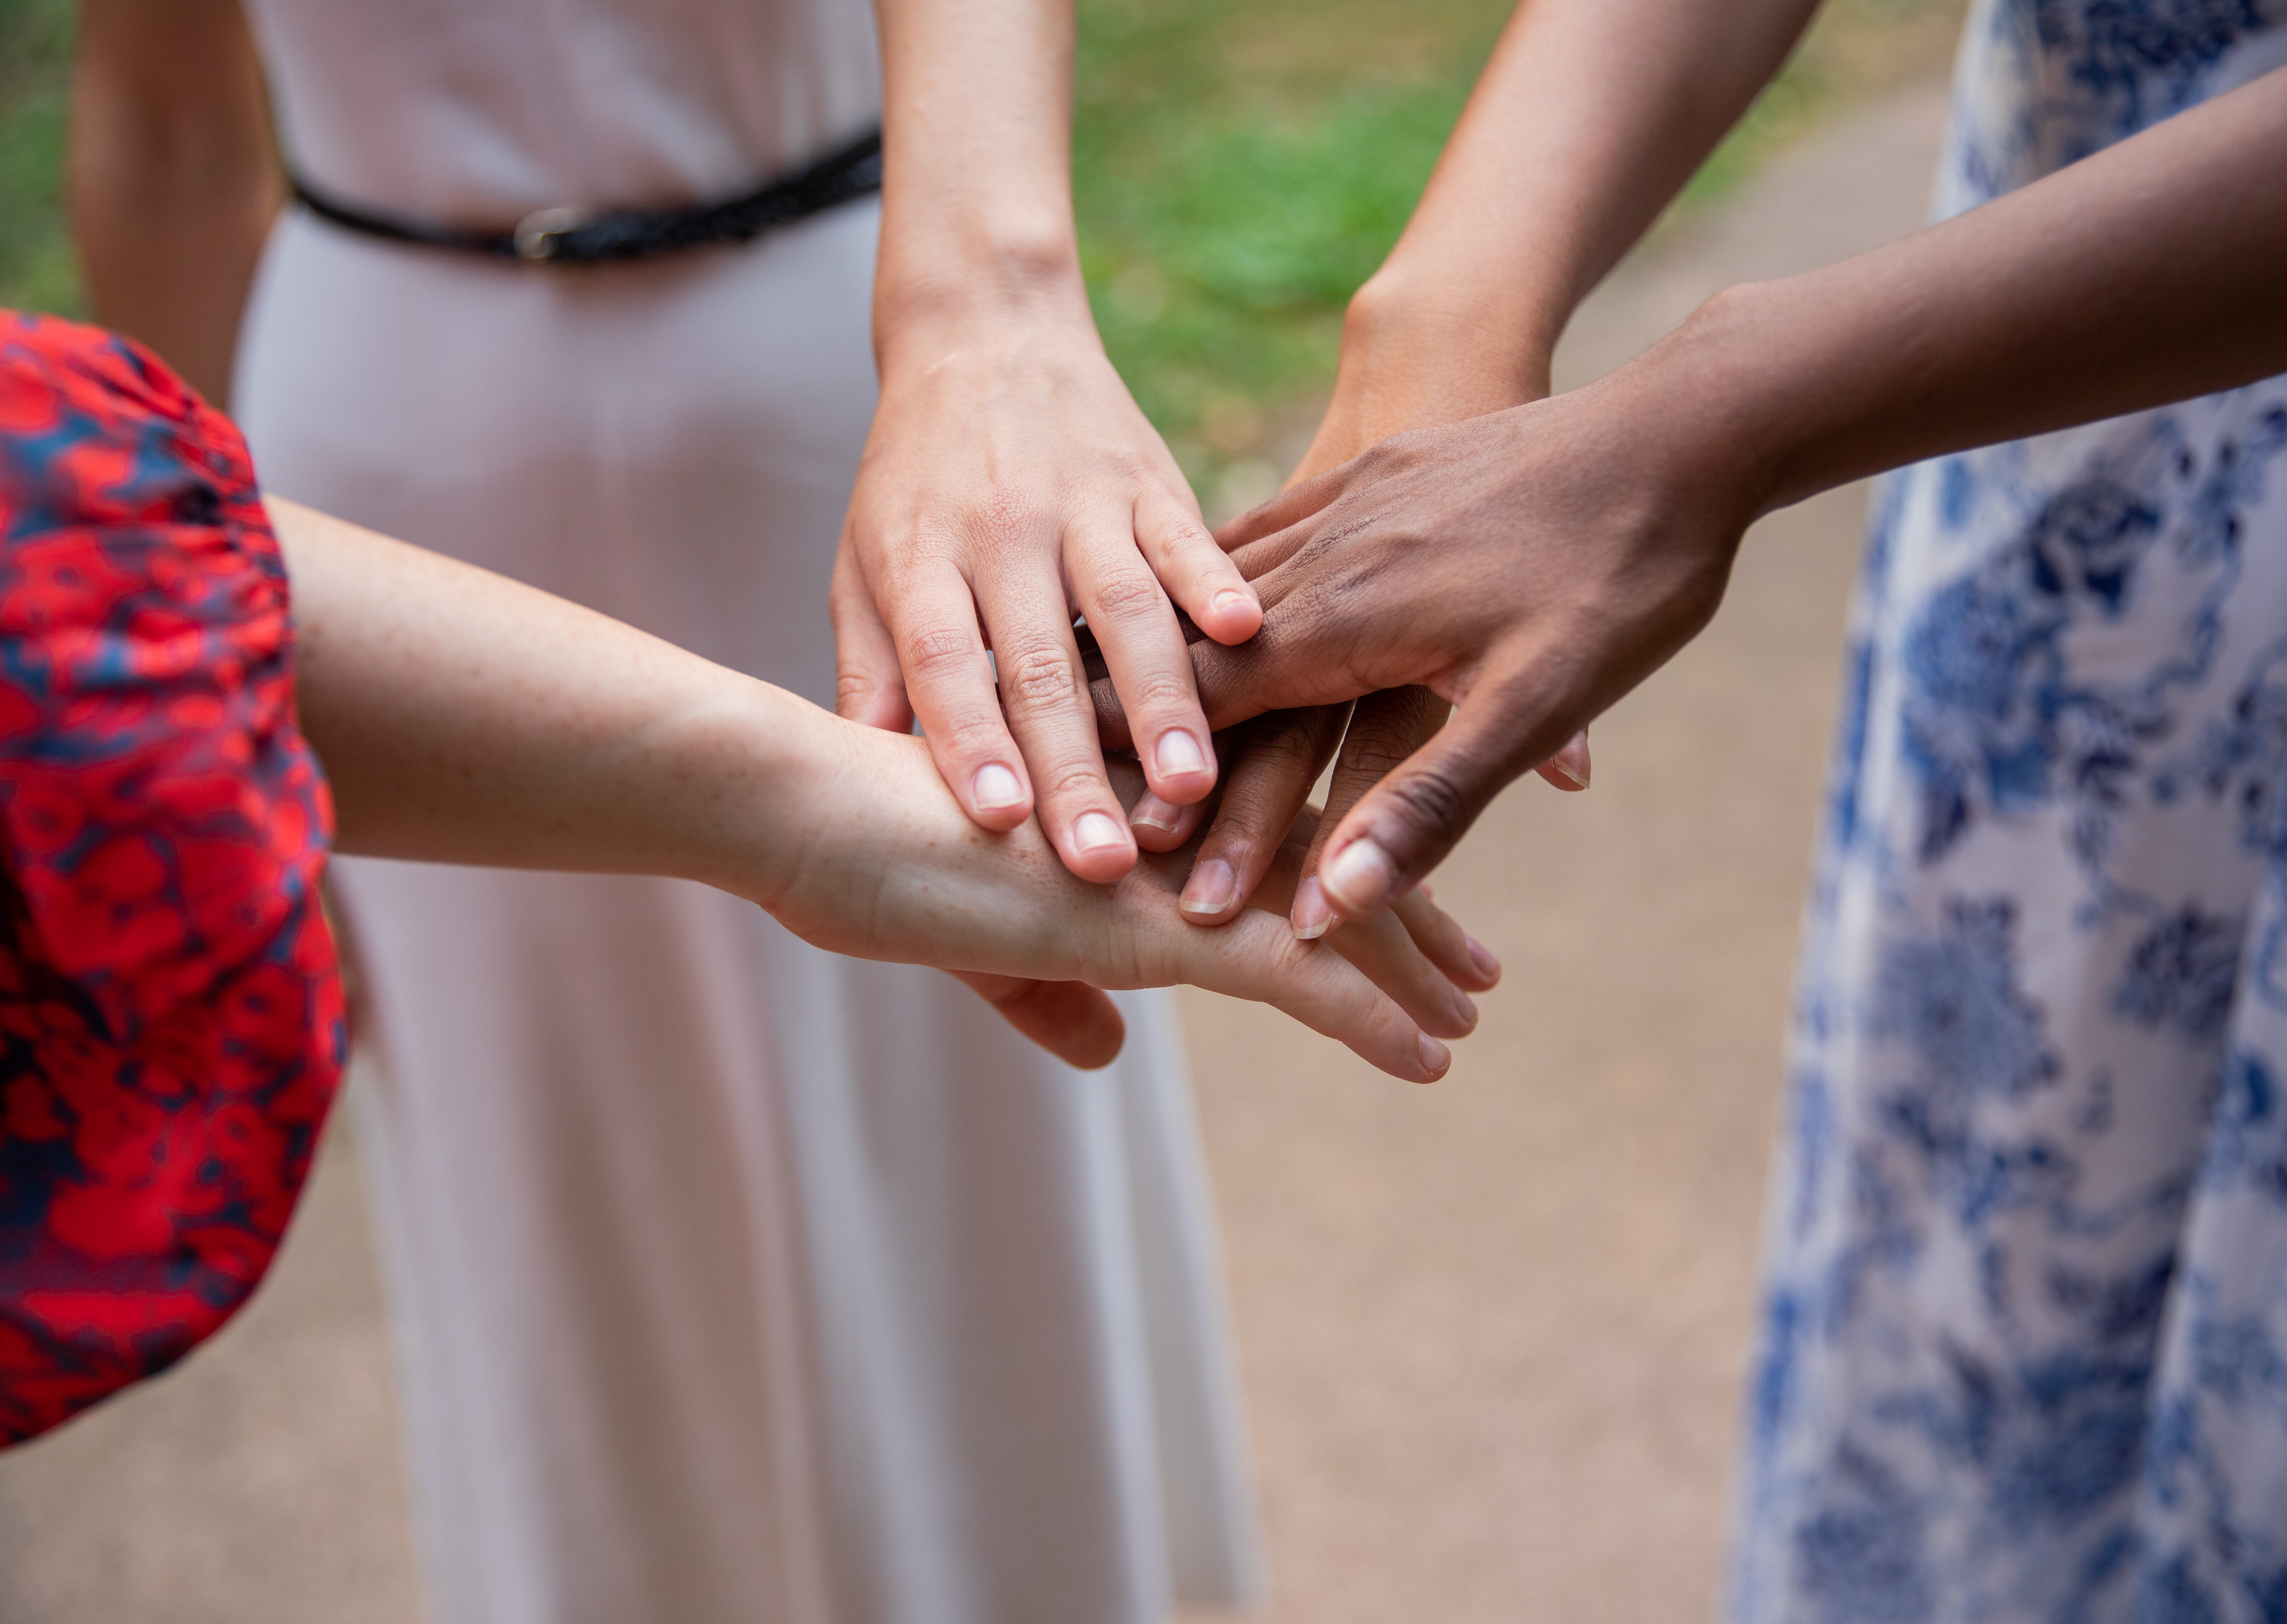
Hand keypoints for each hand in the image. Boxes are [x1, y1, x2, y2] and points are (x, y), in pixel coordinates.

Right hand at [753, 716, 1481, 1081]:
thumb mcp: (980, 930)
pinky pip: (1296, 972)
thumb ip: (1051, 988)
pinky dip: (1374, 1017)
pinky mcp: (1154, 916)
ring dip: (1413, 963)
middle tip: (1478, 967)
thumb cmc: (870, 846)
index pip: (1266, 819)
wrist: (808, 806)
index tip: (1403, 903)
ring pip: (1329, 910)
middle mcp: (1174, 811)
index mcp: (1137, 791)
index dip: (1337, 864)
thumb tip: (1110, 1052)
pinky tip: (1435, 1058)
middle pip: (1321, 854)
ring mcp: (1173, 860)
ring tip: (1475, 1011)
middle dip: (1405, 911)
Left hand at [831, 285, 1262, 884]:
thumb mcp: (865, 562)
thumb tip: (861, 778)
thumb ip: (874, 667)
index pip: (944, 660)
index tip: (999, 820)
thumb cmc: (914, 478)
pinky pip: (1187, 535)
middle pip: (1040, 662)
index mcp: (922, 557)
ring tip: (1190, 790)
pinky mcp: (1149, 478)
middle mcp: (1001, 529)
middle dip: (1077, 765)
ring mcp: (1082, 500)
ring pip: (1125, 610)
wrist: (983, 331)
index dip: (970, 740)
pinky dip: (1215, 583)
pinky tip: (1248, 639)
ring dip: (1162, 703)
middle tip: (1104, 861)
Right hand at [1099, 284, 1588, 937]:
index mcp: (1356, 617)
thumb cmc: (1626, 574)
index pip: (1220, 712)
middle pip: (1211, 662)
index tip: (1095, 836)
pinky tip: (1203, 603)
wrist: (1683, 425)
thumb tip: (1337, 901)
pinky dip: (1220, 581)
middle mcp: (1332, 554)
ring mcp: (1353, 500)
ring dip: (1172, 658)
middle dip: (1150, 736)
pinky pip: (1270, 530)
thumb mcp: (1539, 704)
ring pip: (1229, 593)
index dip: (1158, 781)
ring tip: (1104, 703)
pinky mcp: (1381, 471)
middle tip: (1080, 790)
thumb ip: (1432, 804)